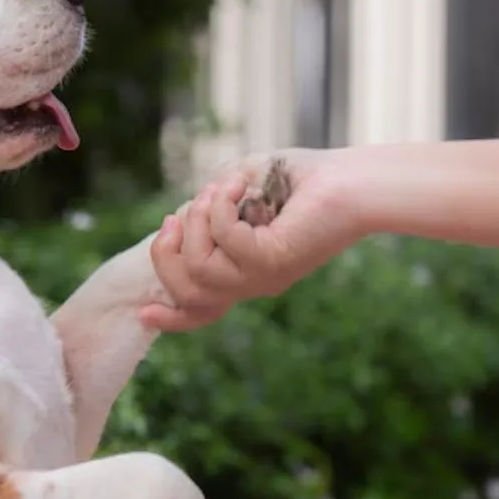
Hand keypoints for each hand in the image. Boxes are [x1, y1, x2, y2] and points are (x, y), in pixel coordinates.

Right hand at [140, 148, 364, 331]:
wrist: (355, 182)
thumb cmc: (303, 179)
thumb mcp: (244, 188)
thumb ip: (211, 204)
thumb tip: (186, 213)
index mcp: (247, 273)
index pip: (204, 310)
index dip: (171, 319)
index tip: (143, 313)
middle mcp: (254, 283)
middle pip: (188, 294)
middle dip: (166, 255)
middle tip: (174, 219)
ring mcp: (264, 276)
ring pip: (199, 269)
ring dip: (196, 223)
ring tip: (217, 192)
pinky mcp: (274, 260)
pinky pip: (224, 241)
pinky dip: (220, 207)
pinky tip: (237, 186)